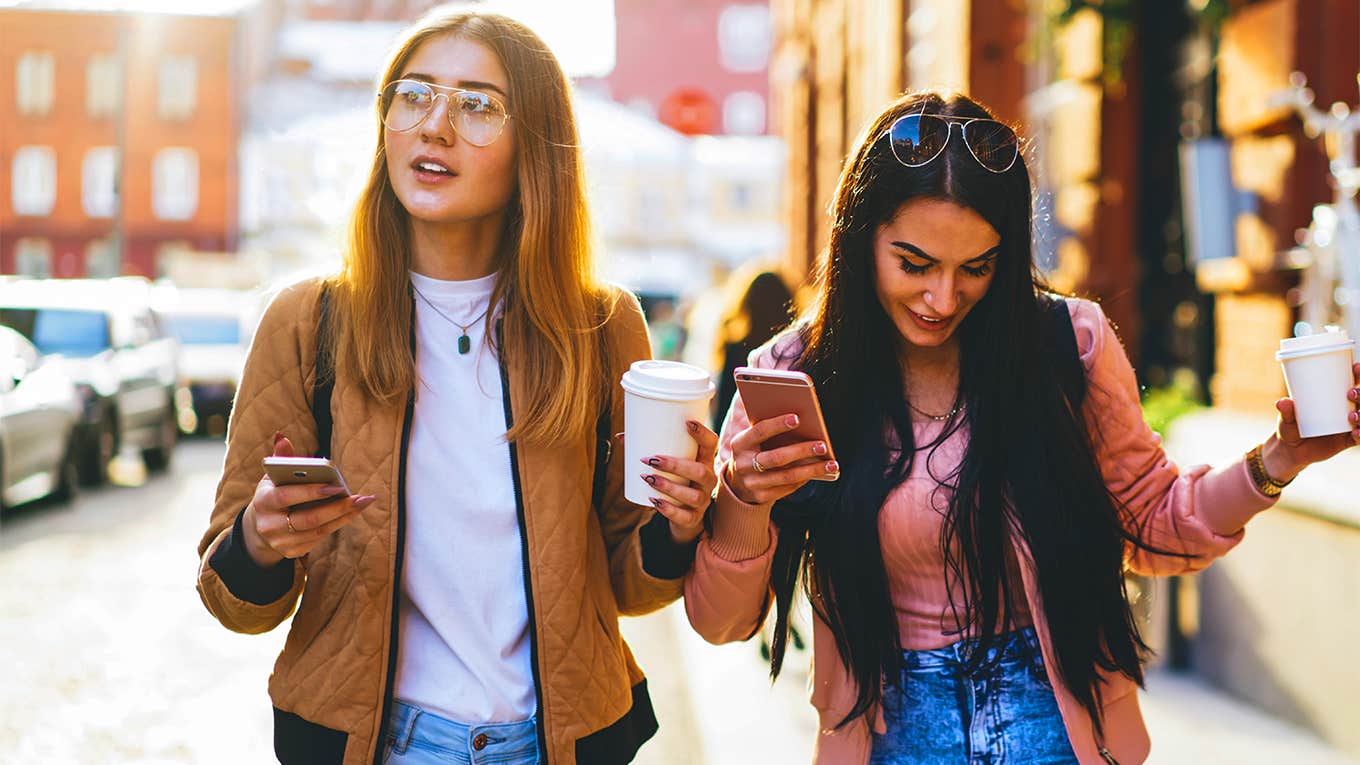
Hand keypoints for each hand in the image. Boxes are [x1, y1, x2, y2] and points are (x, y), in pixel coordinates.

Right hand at [240, 432, 375, 566]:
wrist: (260, 528)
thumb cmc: (274, 494)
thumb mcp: (273, 477)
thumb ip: (281, 459)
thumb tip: (282, 437)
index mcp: (263, 502)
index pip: (287, 496)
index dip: (312, 492)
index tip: (337, 485)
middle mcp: (269, 525)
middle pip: (308, 518)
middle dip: (337, 507)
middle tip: (359, 497)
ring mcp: (280, 542)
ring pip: (318, 530)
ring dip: (343, 516)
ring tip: (363, 502)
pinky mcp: (292, 552)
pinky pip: (320, 539)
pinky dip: (338, 525)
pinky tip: (352, 513)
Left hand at [640, 420, 719, 543]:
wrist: (684, 514)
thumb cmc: (675, 480)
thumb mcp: (669, 464)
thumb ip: (648, 449)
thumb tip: (620, 437)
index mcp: (704, 460)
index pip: (711, 443)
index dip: (702, 433)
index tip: (686, 423)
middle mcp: (708, 480)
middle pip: (699, 471)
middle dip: (674, 465)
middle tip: (650, 460)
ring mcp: (703, 501)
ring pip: (692, 495)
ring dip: (669, 486)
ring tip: (648, 479)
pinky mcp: (693, 518)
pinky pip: (685, 516)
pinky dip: (669, 510)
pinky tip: (654, 501)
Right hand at [725, 413, 838, 504]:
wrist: (738, 483)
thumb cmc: (753, 451)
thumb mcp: (752, 439)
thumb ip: (767, 428)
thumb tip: (798, 417)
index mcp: (739, 444)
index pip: (759, 432)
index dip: (778, 424)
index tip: (798, 418)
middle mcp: (743, 465)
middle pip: (776, 458)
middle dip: (802, 451)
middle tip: (823, 445)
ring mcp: (752, 483)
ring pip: (787, 476)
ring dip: (812, 470)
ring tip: (831, 464)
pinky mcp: (761, 496)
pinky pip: (788, 487)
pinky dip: (805, 478)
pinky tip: (819, 472)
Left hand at [1263, 363, 1359, 481]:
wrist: (1290, 449)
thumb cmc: (1290, 425)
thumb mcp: (1286, 417)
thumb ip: (1285, 410)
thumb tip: (1281, 402)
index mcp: (1336, 396)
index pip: (1353, 381)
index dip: (1359, 373)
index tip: (1356, 367)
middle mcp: (1347, 408)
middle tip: (1350, 394)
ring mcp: (1349, 424)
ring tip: (1352, 416)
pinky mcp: (1347, 440)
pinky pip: (1359, 437)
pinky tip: (1356, 433)